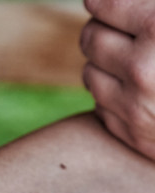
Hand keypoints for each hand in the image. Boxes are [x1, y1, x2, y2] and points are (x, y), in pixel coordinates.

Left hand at [81, 0, 154, 159]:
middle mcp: (143, 70)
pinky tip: (136, 87)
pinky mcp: (133, 134)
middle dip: (100, 28)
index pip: (106, 5)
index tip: (101, 2)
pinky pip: (100, 105)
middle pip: (92, 38)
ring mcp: (135, 107)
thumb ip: (152, 11)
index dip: (103, 2)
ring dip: (103, 62)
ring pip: (90, 72)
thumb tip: (127, 4)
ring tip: (127, 56)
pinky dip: (112, 93)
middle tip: (113, 26)